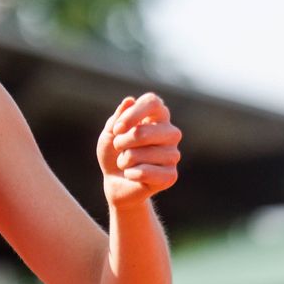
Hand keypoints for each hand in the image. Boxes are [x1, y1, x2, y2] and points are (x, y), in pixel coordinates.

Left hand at [97, 93, 181, 207]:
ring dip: (125, 160)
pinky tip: (132, 175)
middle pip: (144, 132)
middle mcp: (170, 133)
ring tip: (126, 163)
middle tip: (118, 147)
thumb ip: (118, 117)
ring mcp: (173, 154)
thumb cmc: (114, 153)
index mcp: (158, 116)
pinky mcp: (171, 175)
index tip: (117, 128)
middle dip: (122, 142)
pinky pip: (145, 172)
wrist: (116, 182)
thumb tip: (129, 100)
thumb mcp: (110, 133)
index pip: (152, 102)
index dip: (133, 114)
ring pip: (142, 154)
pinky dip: (131, 174)